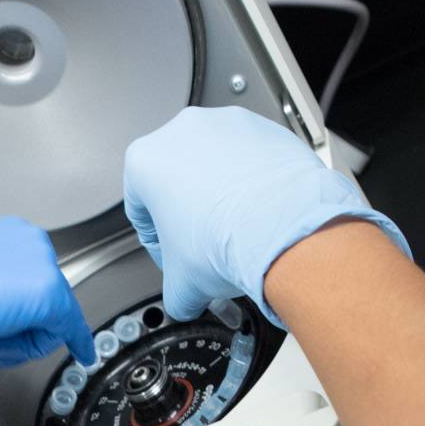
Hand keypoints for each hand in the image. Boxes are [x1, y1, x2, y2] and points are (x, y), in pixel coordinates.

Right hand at [0, 217, 94, 394]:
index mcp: (6, 234)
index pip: (30, 279)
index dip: (19, 314)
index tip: (23, 326)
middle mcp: (28, 242)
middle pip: (44, 299)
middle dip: (16, 330)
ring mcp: (40, 264)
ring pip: (51, 318)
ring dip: (15, 344)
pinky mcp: (49, 293)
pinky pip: (70, 328)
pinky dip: (76, 344)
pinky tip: (81, 353)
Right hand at [123, 106, 410, 325]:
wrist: (284, 231)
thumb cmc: (226, 242)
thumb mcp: (182, 284)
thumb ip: (174, 292)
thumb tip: (184, 300)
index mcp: (145, 161)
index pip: (140, 207)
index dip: (156, 240)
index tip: (172, 255)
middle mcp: (181, 131)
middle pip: (179, 180)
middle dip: (192, 213)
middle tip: (207, 244)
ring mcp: (226, 125)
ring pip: (216, 164)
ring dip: (222, 194)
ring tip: (238, 229)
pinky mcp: (265, 128)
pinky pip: (253, 156)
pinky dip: (255, 181)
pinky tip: (262, 212)